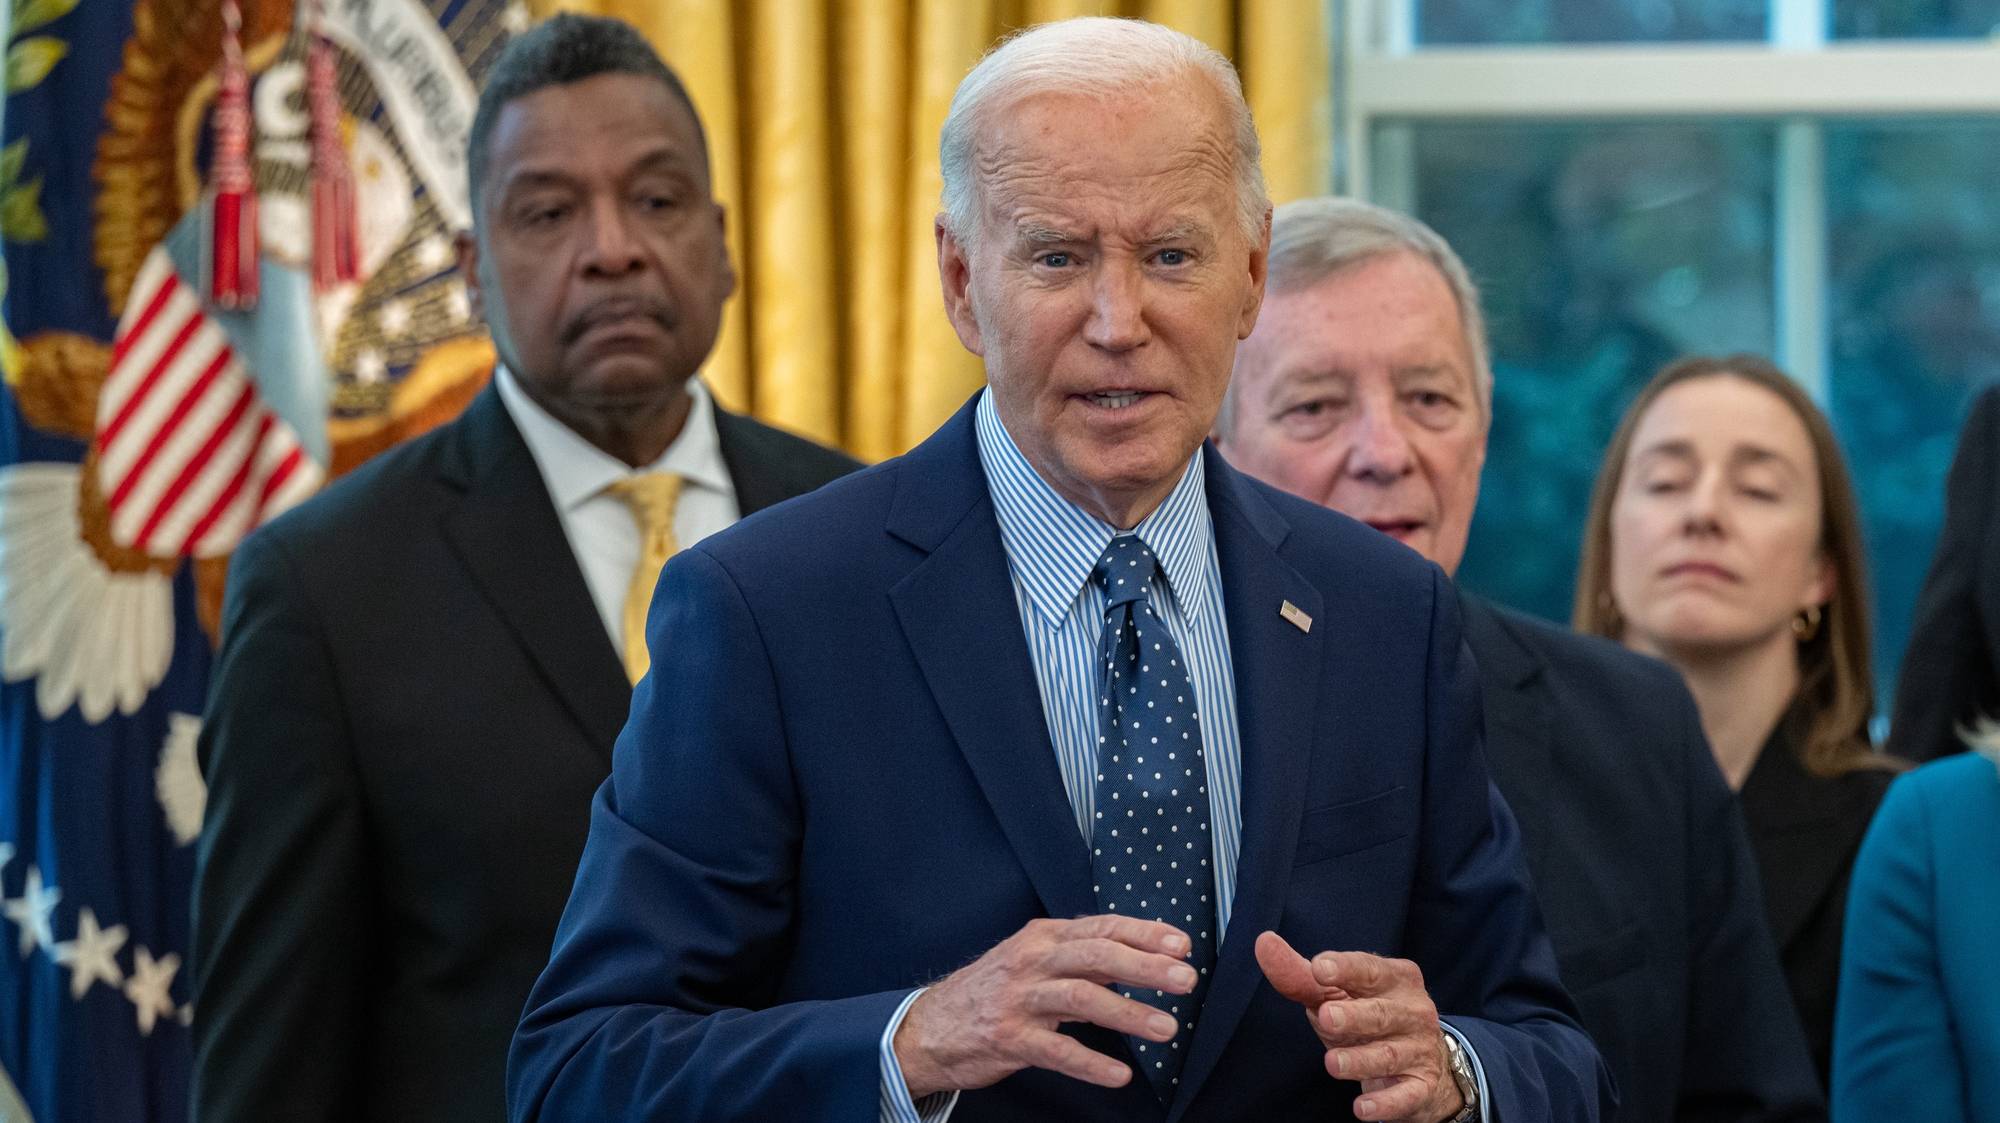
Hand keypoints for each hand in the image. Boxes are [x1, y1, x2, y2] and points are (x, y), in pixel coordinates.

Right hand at [892, 915, 1196, 1099]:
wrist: (929, 1026)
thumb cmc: (992, 990)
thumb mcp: (1034, 960)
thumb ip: (1083, 956)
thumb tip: (1144, 951)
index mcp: (1043, 937)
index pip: (1102, 927)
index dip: (1144, 934)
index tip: (1182, 945)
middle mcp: (1032, 961)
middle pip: (1096, 956)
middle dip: (1146, 967)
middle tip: (1186, 980)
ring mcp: (1019, 1000)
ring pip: (1081, 999)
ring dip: (1128, 1013)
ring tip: (1166, 1028)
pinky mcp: (1008, 1039)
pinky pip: (1056, 1052)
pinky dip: (1091, 1063)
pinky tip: (1119, 1074)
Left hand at [1254, 931, 1462, 1122]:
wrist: (1422, 1062)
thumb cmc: (1368, 1017)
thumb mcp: (1336, 994)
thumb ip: (1300, 974)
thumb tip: (1264, 944)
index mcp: (1394, 978)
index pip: (1368, 969)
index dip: (1345, 968)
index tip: (1320, 967)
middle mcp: (1412, 1010)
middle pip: (1380, 1013)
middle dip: (1354, 1015)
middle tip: (1326, 1017)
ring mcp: (1418, 1049)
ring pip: (1388, 1055)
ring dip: (1360, 1060)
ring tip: (1332, 1063)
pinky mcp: (1421, 1087)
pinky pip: (1404, 1096)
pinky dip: (1385, 1103)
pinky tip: (1362, 1108)